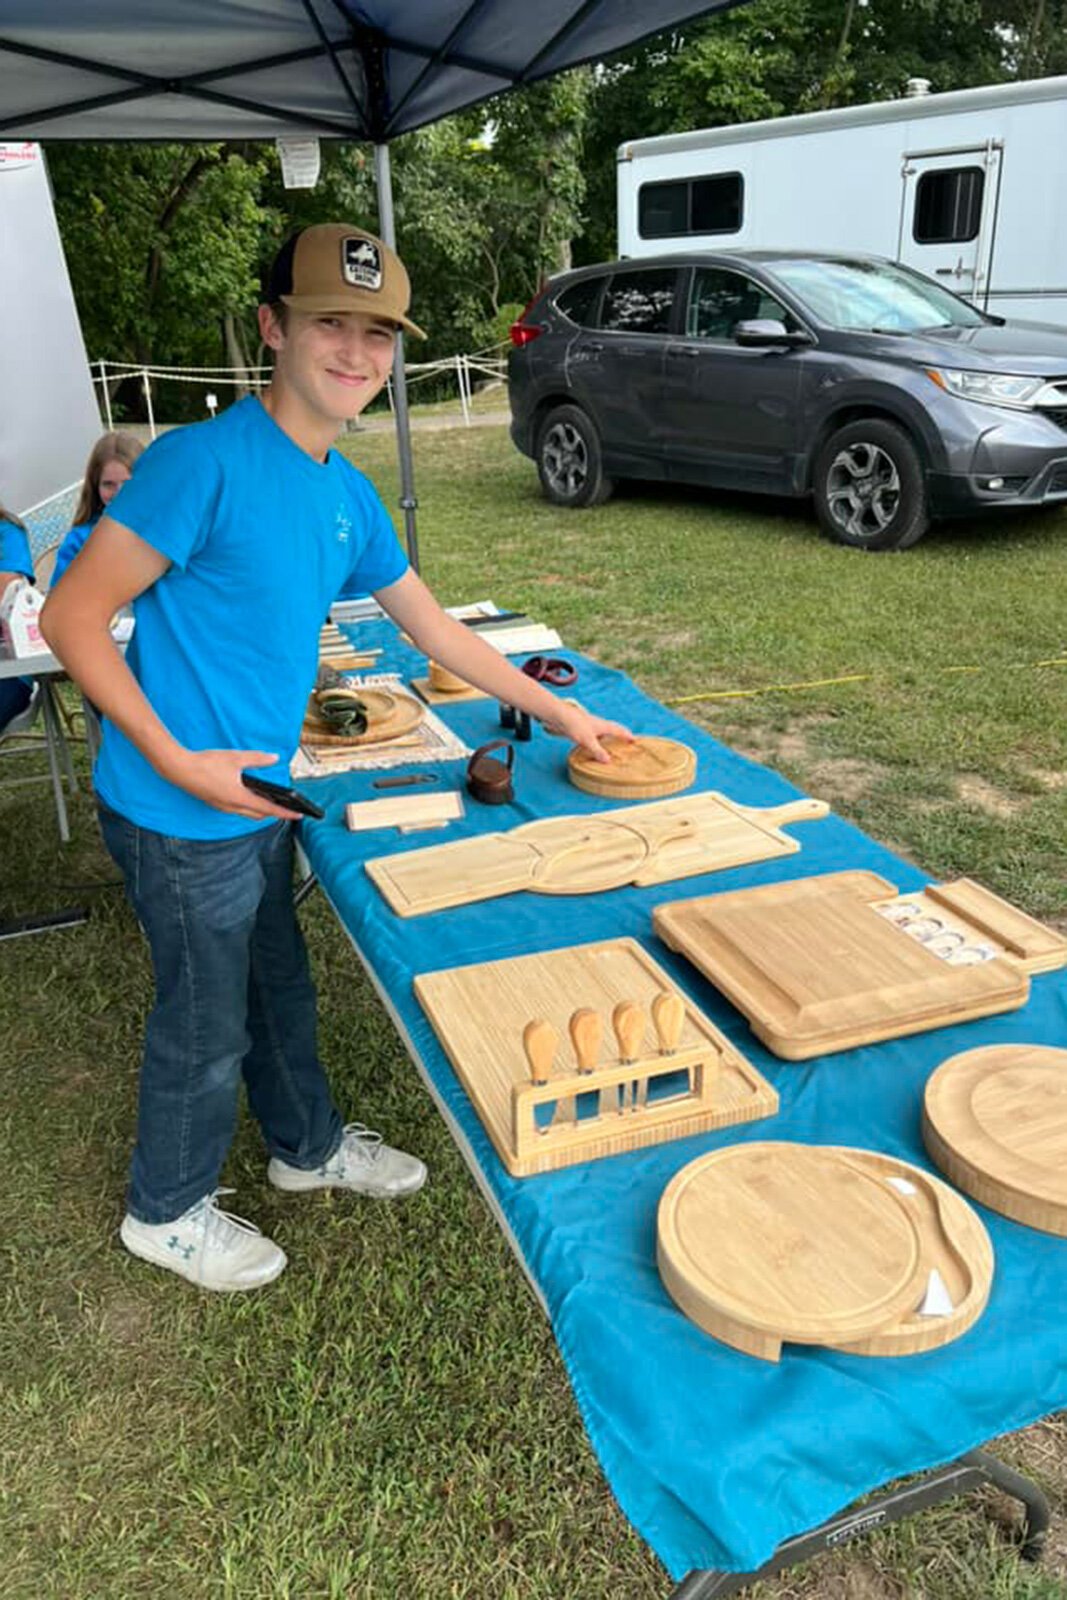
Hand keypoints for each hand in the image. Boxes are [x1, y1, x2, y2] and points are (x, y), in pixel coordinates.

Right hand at [161, 748, 302, 819]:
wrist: (179, 769)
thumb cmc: (205, 764)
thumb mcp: (236, 758)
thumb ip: (257, 759)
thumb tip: (273, 758)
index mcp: (240, 798)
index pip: (269, 809)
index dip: (285, 812)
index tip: (297, 814)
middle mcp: (231, 807)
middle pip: (258, 815)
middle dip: (273, 812)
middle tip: (286, 807)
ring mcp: (222, 807)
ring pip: (246, 813)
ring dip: (259, 809)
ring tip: (269, 800)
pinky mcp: (214, 803)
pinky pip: (235, 809)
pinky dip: (246, 805)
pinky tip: (247, 794)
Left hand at [539, 701, 631, 762]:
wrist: (558, 716)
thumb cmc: (574, 725)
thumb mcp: (587, 740)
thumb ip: (597, 751)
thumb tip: (608, 761)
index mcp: (603, 726)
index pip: (619, 730)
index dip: (627, 735)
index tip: (635, 740)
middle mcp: (598, 725)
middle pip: (612, 729)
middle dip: (620, 734)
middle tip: (626, 740)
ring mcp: (589, 727)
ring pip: (603, 732)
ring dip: (608, 737)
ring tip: (612, 745)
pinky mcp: (581, 730)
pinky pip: (593, 736)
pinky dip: (597, 741)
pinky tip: (593, 746)